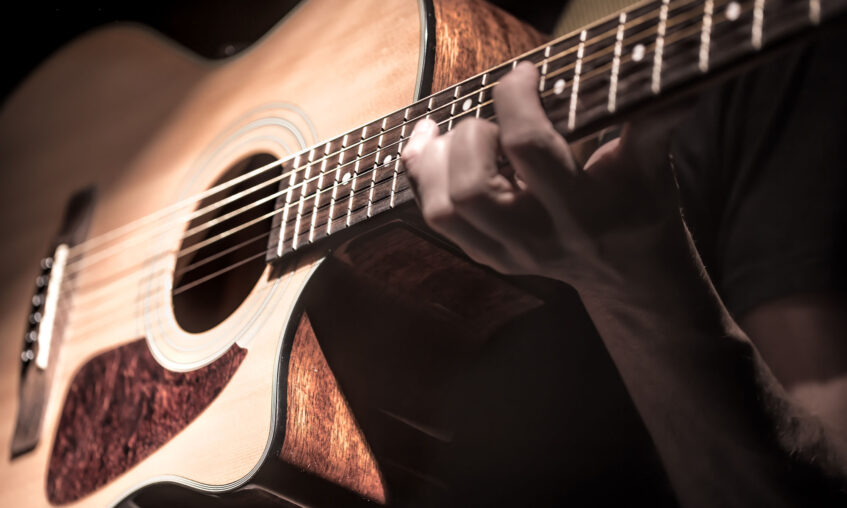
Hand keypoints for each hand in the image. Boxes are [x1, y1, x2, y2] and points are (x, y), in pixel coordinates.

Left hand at [402, 61, 689, 295]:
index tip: (525, 73)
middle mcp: (538, 238)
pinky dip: (425, 176)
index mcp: (582, 210)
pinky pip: (435, 218)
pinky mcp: (487, 255)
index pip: (528, 147)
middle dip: (473, 135)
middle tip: (496, 121)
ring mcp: (507, 253)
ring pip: (443, 211)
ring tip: (456, 132)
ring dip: (439, 161)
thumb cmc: (640, 205)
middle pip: (471, 188)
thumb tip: (686, 83)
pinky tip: (435, 145)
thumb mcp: (652, 164)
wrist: (628, 271)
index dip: (515, 97)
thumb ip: (657, 121)